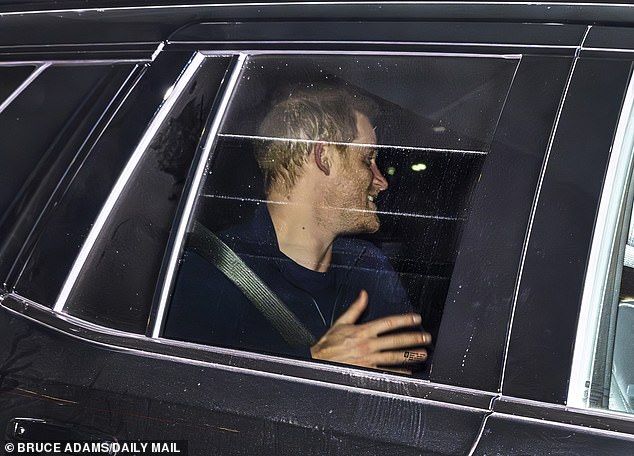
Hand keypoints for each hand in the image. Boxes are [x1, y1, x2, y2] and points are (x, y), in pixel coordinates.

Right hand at [310, 289, 430, 372]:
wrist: (317, 362)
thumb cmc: (328, 343)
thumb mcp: (341, 322)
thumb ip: (355, 309)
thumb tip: (364, 294)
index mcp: (362, 331)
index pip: (388, 323)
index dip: (404, 320)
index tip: (416, 318)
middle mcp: (367, 344)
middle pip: (395, 340)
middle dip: (413, 338)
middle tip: (426, 338)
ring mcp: (368, 359)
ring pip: (393, 356)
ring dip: (410, 355)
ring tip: (422, 354)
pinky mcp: (366, 371)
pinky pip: (386, 372)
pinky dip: (399, 372)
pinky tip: (409, 371)